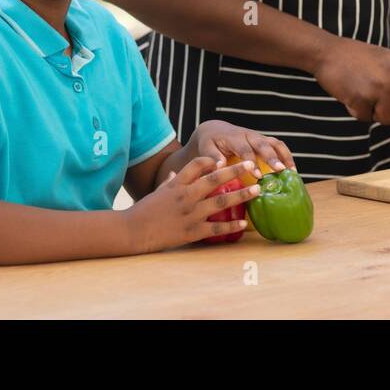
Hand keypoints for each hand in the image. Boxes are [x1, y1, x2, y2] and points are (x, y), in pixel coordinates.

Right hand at [127, 157, 258, 253]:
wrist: (132, 231)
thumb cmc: (143, 211)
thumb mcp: (157, 192)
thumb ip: (169, 182)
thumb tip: (174, 173)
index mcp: (177, 184)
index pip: (197, 165)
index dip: (211, 160)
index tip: (222, 158)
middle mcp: (186, 196)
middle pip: (214, 180)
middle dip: (234, 171)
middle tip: (250, 164)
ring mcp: (190, 214)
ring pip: (220, 202)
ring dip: (240, 195)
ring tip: (256, 190)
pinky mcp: (192, 231)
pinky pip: (215, 227)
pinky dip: (231, 225)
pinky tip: (244, 223)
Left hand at [187, 120, 295, 172]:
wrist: (214, 130)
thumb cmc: (209, 142)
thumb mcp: (206, 148)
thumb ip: (212, 156)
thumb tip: (220, 167)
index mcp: (234, 137)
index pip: (245, 150)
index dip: (252, 163)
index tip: (258, 176)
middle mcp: (249, 135)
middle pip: (264, 144)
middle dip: (273, 157)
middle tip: (280, 171)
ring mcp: (258, 137)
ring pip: (275, 142)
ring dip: (285, 156)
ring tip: (292, 172)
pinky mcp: (264, 141)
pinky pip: (278, 146)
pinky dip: (287, 156)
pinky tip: (291, 170)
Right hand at [312, 36, 389, 125]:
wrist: (328, 52)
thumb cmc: (357, 58)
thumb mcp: (385, 60)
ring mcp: (378, 87)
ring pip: (387, 118)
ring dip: (375, 114)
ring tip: (364, 95)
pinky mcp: (362, 97)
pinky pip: (366, 118)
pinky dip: (358, 112)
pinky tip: (351, 96)